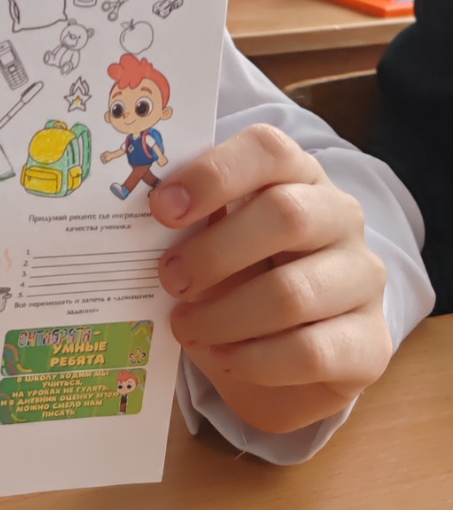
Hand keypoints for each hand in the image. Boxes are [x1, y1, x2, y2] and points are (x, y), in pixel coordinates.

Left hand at [150, 126, 389, 433]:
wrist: (291, 358)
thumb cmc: (240, 279)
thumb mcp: (212, 242)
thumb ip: (189, 225)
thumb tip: (138, 225)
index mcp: (298, 174)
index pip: (268, 150)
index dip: (213, 173)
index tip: (161, 208)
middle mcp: (341, 218)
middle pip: (286, 216)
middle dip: (212, 252)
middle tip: (168, 278)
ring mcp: (363, 280)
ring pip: (293, 293)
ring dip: (223, 316)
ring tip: (185, 327)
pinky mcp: (371, 344)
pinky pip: (308, 352)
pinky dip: (252, 359)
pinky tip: (222, 358)